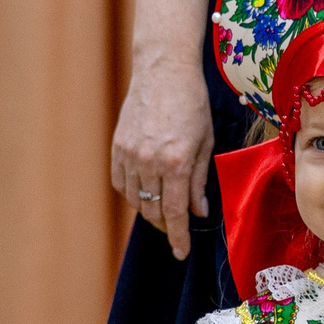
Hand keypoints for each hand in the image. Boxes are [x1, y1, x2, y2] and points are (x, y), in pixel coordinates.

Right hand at [110, 56, 215, 260]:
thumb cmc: (191, 103)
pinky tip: (144, 191)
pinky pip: (122, 184)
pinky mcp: (118, 148)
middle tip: (177, 228)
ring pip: (136, 201)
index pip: (174, 214)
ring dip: (150, 211)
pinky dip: (133, 194)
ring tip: (162, 207)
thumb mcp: (206, 142)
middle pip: (154, 212)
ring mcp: (130, 155)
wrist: (163, 71)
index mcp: (176, 162)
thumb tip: (197, 212)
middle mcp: (150, 162)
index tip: (181, 252)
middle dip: (166, 225)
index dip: (178, 237)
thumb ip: (199, 181)